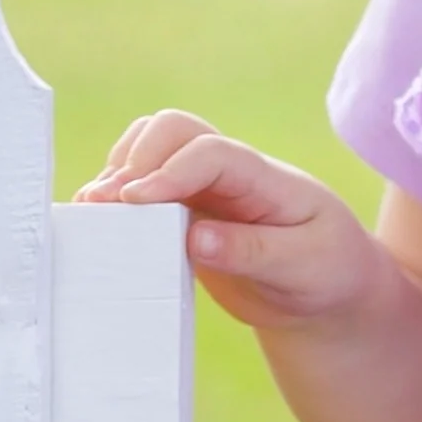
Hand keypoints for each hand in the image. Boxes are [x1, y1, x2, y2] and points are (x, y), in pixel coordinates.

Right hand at [77, 112, 378, 329]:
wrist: (327, 291)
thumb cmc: (326, 273)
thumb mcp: (304, 267)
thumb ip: (252, 252)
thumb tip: (194, 239)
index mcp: (266, 178)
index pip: (211, 153)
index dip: (169, 171)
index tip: (135, 201)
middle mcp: (231, 172)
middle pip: (173, 130)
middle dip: (134, 159)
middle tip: (104, 204)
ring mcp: (205, 188)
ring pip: (150, 149)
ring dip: (118, 172)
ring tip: (94, 212)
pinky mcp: (185, 210)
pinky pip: (143, 186)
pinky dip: (118, 197)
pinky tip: (101, 222)